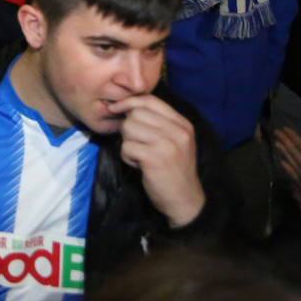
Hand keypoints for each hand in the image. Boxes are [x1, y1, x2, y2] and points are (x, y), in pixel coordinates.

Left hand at [106, 95, 204, 227]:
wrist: (184, 200)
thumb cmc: (173, 169)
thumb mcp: (175, 141)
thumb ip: (158, 123)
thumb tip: (127, 105)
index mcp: (182, 124)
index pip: (150, 100)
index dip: (129, 102)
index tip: (116, 108)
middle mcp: (177, 131)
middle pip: (136, 113)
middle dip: (128, 128)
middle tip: (137, 144)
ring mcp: (167, 144)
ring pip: (128, 128)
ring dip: (128, 143)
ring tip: (140, 155)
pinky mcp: (155, 158)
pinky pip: (126, 147)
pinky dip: (127, 157)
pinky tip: (139, 165)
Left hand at [274, 128, 300, 209]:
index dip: (296, 140)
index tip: (284, 130)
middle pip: (298, 158)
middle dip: (287, 144)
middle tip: (277, 132)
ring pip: (295, 169)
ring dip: (286, 156)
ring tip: (277, 145)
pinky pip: (297, 182)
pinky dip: (289, 173)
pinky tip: (283, 167)